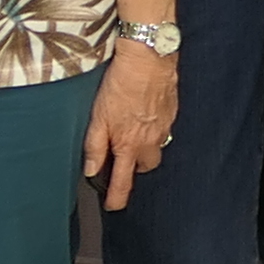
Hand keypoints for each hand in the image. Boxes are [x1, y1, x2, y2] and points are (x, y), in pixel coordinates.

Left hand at [89, 43, 181, 202]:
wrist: (149, 57)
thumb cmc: (121, 85)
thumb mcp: (98, 116)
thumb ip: (95, 146)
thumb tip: (91, 170)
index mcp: (130, 145)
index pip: (124, 182)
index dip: (116, 199)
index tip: (112, 206)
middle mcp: (151, 141)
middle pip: (145, 167)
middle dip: (135, 168)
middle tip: (122, 158)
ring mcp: (164, 126)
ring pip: (156, 147)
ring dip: (145, 147)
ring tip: (133, 133)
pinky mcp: (172, 111)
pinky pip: (164, 128)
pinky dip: (154, 127)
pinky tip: (144, 112)